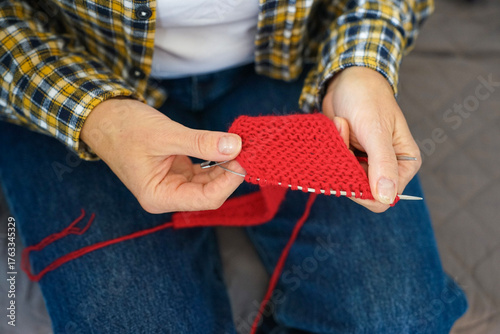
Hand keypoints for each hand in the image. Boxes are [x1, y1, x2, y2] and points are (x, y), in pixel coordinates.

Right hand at [81, 98, 244, 213]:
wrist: (104, 118)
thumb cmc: (125, 128)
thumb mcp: (166, 134)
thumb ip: (201, 142)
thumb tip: (235, 146)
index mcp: (159, 197)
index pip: (206, 199)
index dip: (228, 182)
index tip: (242, 159)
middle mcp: (167, 195)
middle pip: (210, 193)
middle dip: (229, 173)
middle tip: (245, 150)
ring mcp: (173, 184)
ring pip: (209, 182)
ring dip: (225, 166)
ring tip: (238, 146)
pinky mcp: (177, 171)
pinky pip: (203, 171)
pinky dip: (215, 160)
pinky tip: (225, 147)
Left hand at [322, 67, 421, 212]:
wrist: (348, 79)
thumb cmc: (368, 99)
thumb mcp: (376, 131)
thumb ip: (382, 164)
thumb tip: (386, 198)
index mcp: (405, 163)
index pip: (385, 198)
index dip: (363, 190)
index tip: (349, 163)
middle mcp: (389, 167)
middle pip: (363, 190)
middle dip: (348, 166)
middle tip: (345, 135)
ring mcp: (368, 163)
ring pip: (347, 178)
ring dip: (339, 154)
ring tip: (343, 125)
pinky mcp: (351, 157)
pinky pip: (337, 167)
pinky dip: (333, 149)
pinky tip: (338, 126)